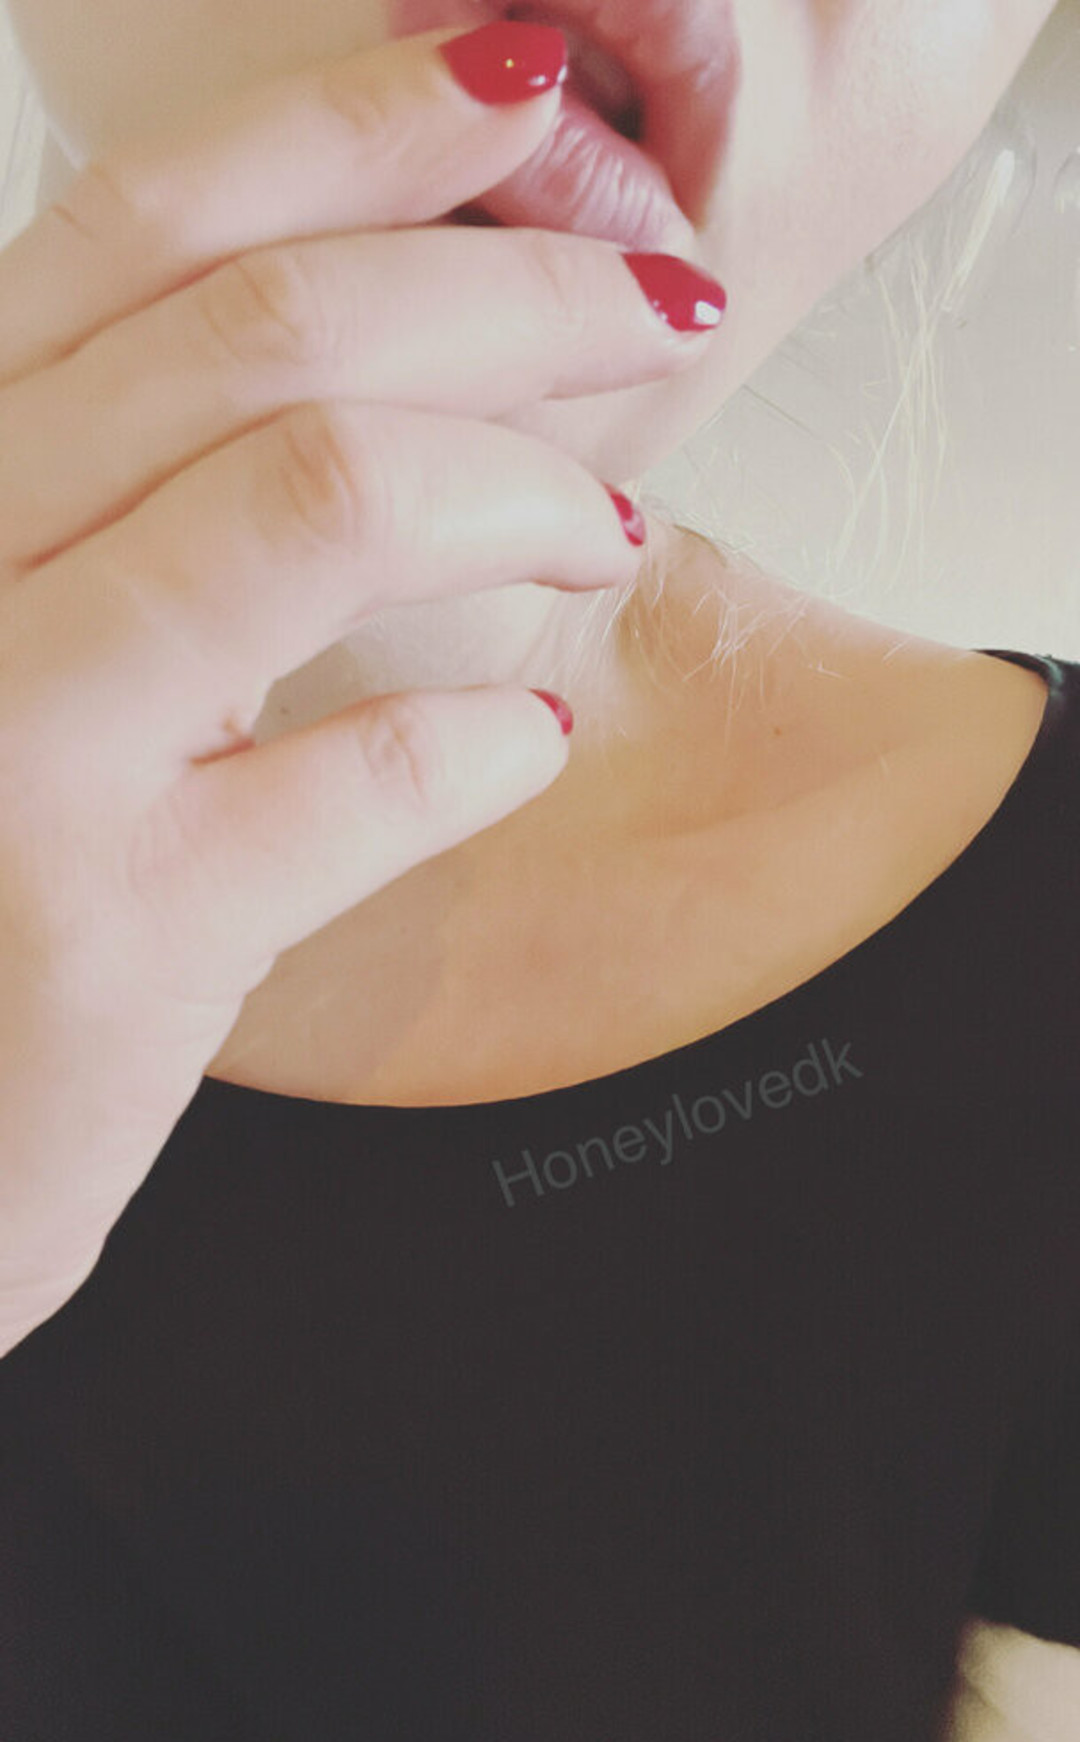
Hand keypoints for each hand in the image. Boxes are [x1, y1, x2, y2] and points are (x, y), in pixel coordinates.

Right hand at [0, 22, 722, 1353]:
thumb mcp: (10, 629)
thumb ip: (119, 490)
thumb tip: (381, 337)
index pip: (143, 230)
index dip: (351, 126)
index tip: (520, 88)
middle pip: (267, 332)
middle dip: (512, 291)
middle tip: (660, 304)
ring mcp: (17, 750)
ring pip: (322, 495)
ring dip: (523, 490)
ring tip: (607, 529)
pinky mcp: (117, 927)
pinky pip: (371, 769)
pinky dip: (494, 739)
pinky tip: (532, 740)